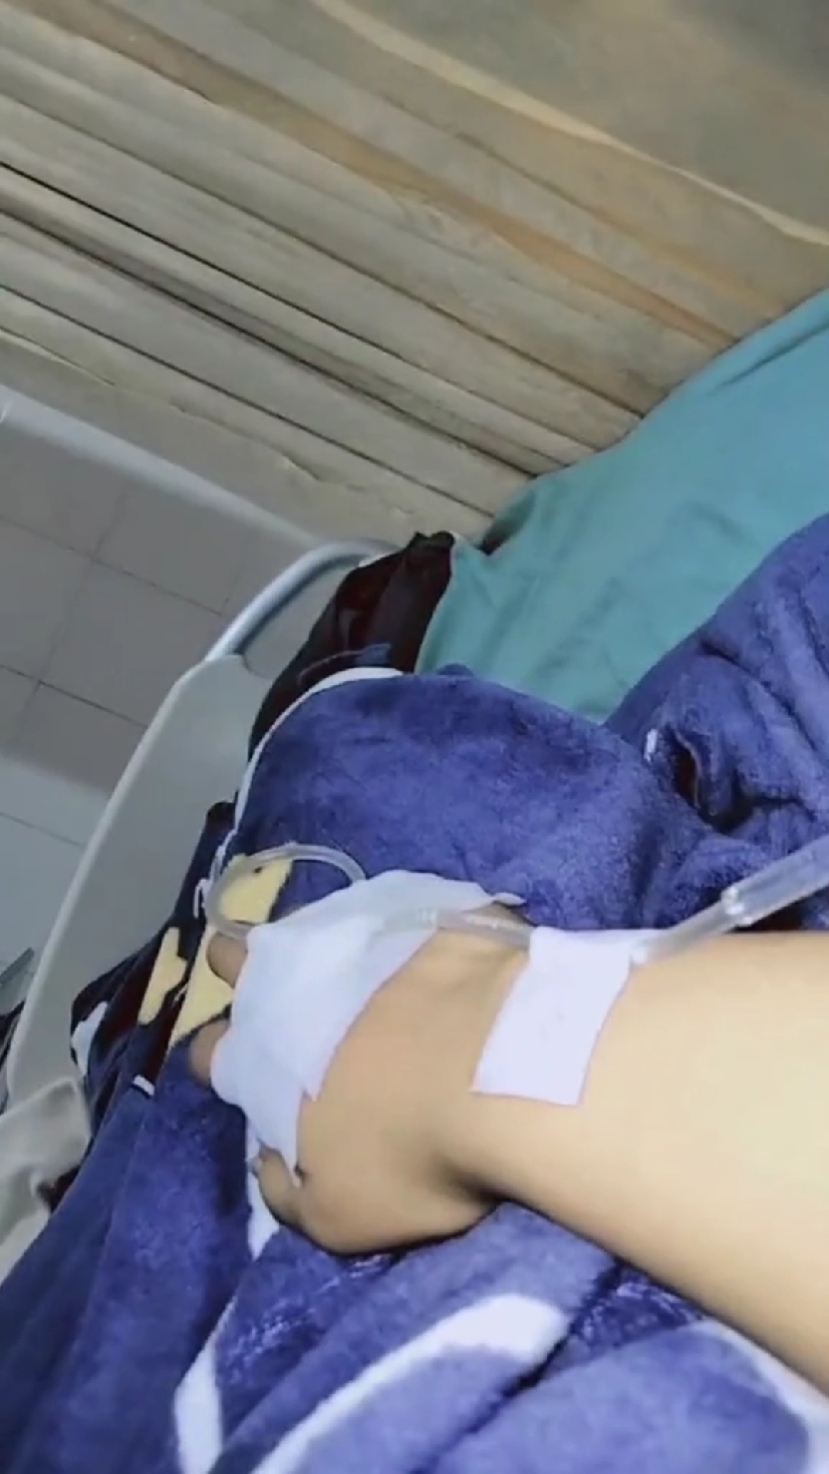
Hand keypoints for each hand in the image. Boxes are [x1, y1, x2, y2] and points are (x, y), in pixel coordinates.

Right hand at [190, 928, 523, 1251]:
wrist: (518, 1069)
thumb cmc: (419, 1153)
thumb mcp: (339, 1215)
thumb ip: (287, 1190)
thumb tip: (267, 1162)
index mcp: (266, 1057)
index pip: (212, 1050)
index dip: (223, 1057)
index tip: (247, 1066)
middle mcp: (299, 979)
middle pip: (240, 957)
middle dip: (243, 966)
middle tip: (280, 985)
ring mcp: (369, 933)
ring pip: (322, 925)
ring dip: (333, 946)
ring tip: (368, 969)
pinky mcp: (435, 907)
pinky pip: (408, 911)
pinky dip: (415, 932)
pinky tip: (441, 950)